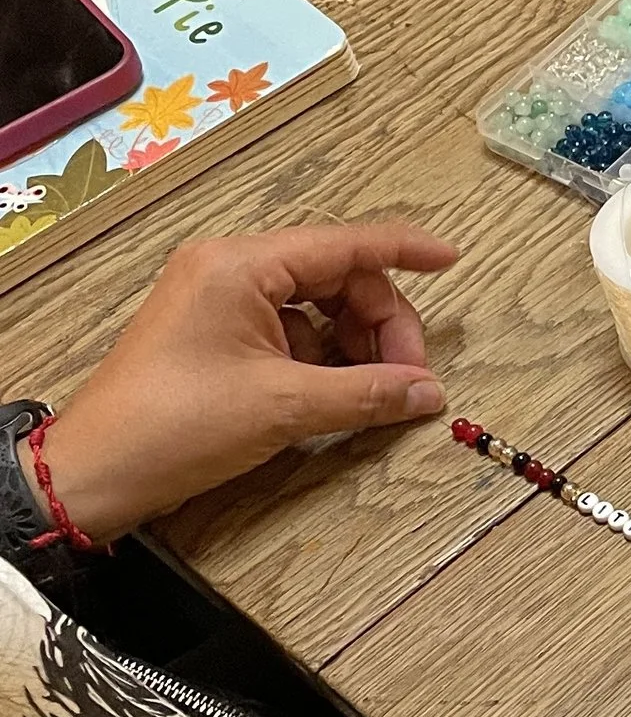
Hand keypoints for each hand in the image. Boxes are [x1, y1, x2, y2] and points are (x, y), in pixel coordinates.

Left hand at [35, 219, 455, 541]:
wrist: (95, 472)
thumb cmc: (169, 426)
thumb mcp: (283, 408)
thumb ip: (366, 393)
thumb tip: (425, 391)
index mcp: (240, 266)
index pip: (344, 243)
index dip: (404, 251)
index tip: (448, 259)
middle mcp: (228, 270)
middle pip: (335, 277)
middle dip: (381, 322)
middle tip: (409, 376)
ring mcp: (219, 302)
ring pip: (316, 306)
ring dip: (354, 344)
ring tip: (376, 392)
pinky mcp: (215, 335)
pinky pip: (289, 332)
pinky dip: (323, 360)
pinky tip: (337, 395)